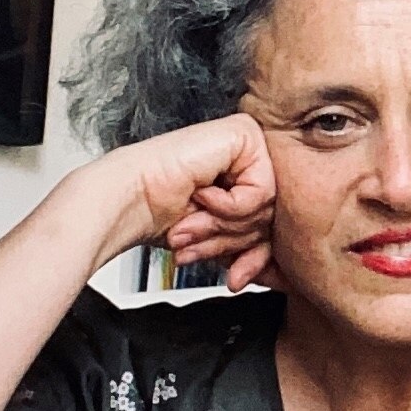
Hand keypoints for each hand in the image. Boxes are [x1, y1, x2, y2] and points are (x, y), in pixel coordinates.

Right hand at [76, 116, 278, 290]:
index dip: (251, 256)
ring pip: (268, 207)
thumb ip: (253, 246)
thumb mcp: (221, 239)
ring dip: (226, 227)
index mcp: (247, 176)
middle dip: (233, 241)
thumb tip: (281, 272)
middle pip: (272, 217)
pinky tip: (201, 195)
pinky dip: (229, 206)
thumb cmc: (163, 215)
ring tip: (193, 223)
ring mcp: (250, 143)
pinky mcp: (245, 134)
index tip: (232, 276)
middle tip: (197, 241)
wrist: (129, 201)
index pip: (273, 224)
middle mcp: (252, 156)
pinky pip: (261, 190)